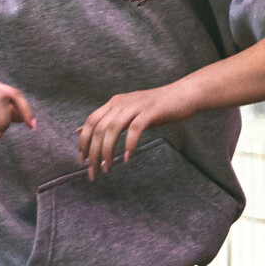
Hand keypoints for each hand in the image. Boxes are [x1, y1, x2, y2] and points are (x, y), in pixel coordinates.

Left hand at [78, 80, 203, 178]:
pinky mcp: (151, 111)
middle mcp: (121, 102)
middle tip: (93, 171)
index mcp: (114, 103)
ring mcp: (136, 106)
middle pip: (99, 128)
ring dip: (108, 151)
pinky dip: (129, 144)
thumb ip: (107, 121)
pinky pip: (135, 128)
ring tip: (107, 168)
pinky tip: (127, 158)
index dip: (84, 142)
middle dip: (93, 152)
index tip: (82, 161)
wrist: (184, 94)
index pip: (91, 122)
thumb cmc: (157, 108)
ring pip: (113, 129)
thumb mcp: (128, 113)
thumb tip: (80, 131)